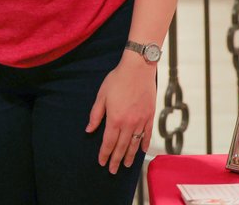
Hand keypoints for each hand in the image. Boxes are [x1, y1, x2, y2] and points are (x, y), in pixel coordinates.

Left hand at [86, 54, 156, 174]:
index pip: (108, 142)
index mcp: (115, 119)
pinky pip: (147, 134)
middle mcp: (129, 123)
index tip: (101, 162)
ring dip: (130, 156)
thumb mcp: (101, 95)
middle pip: (122, 147)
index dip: (104, 154)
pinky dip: (144, 143)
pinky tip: (142, 150)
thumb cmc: (118, 79)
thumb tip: (89, 129)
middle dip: (116, 160)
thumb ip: (96, 115)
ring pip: (135, 143)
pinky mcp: (149, 116)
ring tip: (126, 165)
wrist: (138, 69)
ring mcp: (141, 120)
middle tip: (113, 170)